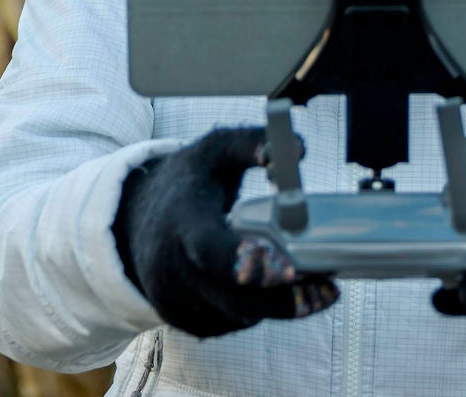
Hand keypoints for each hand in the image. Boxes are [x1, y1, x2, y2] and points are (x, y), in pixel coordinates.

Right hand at [112, 126, 339, 337]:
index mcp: (181, 220)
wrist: (136, 218)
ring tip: (316, 288)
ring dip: (279, 307)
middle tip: (329, 290)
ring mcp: (174, 298)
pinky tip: (277, 291)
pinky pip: (230, 323)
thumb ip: (253, 143)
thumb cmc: (189, 181)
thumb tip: (297, 150)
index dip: (246, 262)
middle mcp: (171, 266)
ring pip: (237, 316)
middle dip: (284, 300)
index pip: (207, 249)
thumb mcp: (214, 150)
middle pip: (232, 299)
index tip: (288, 268)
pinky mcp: (182, 319)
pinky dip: (259, 311)